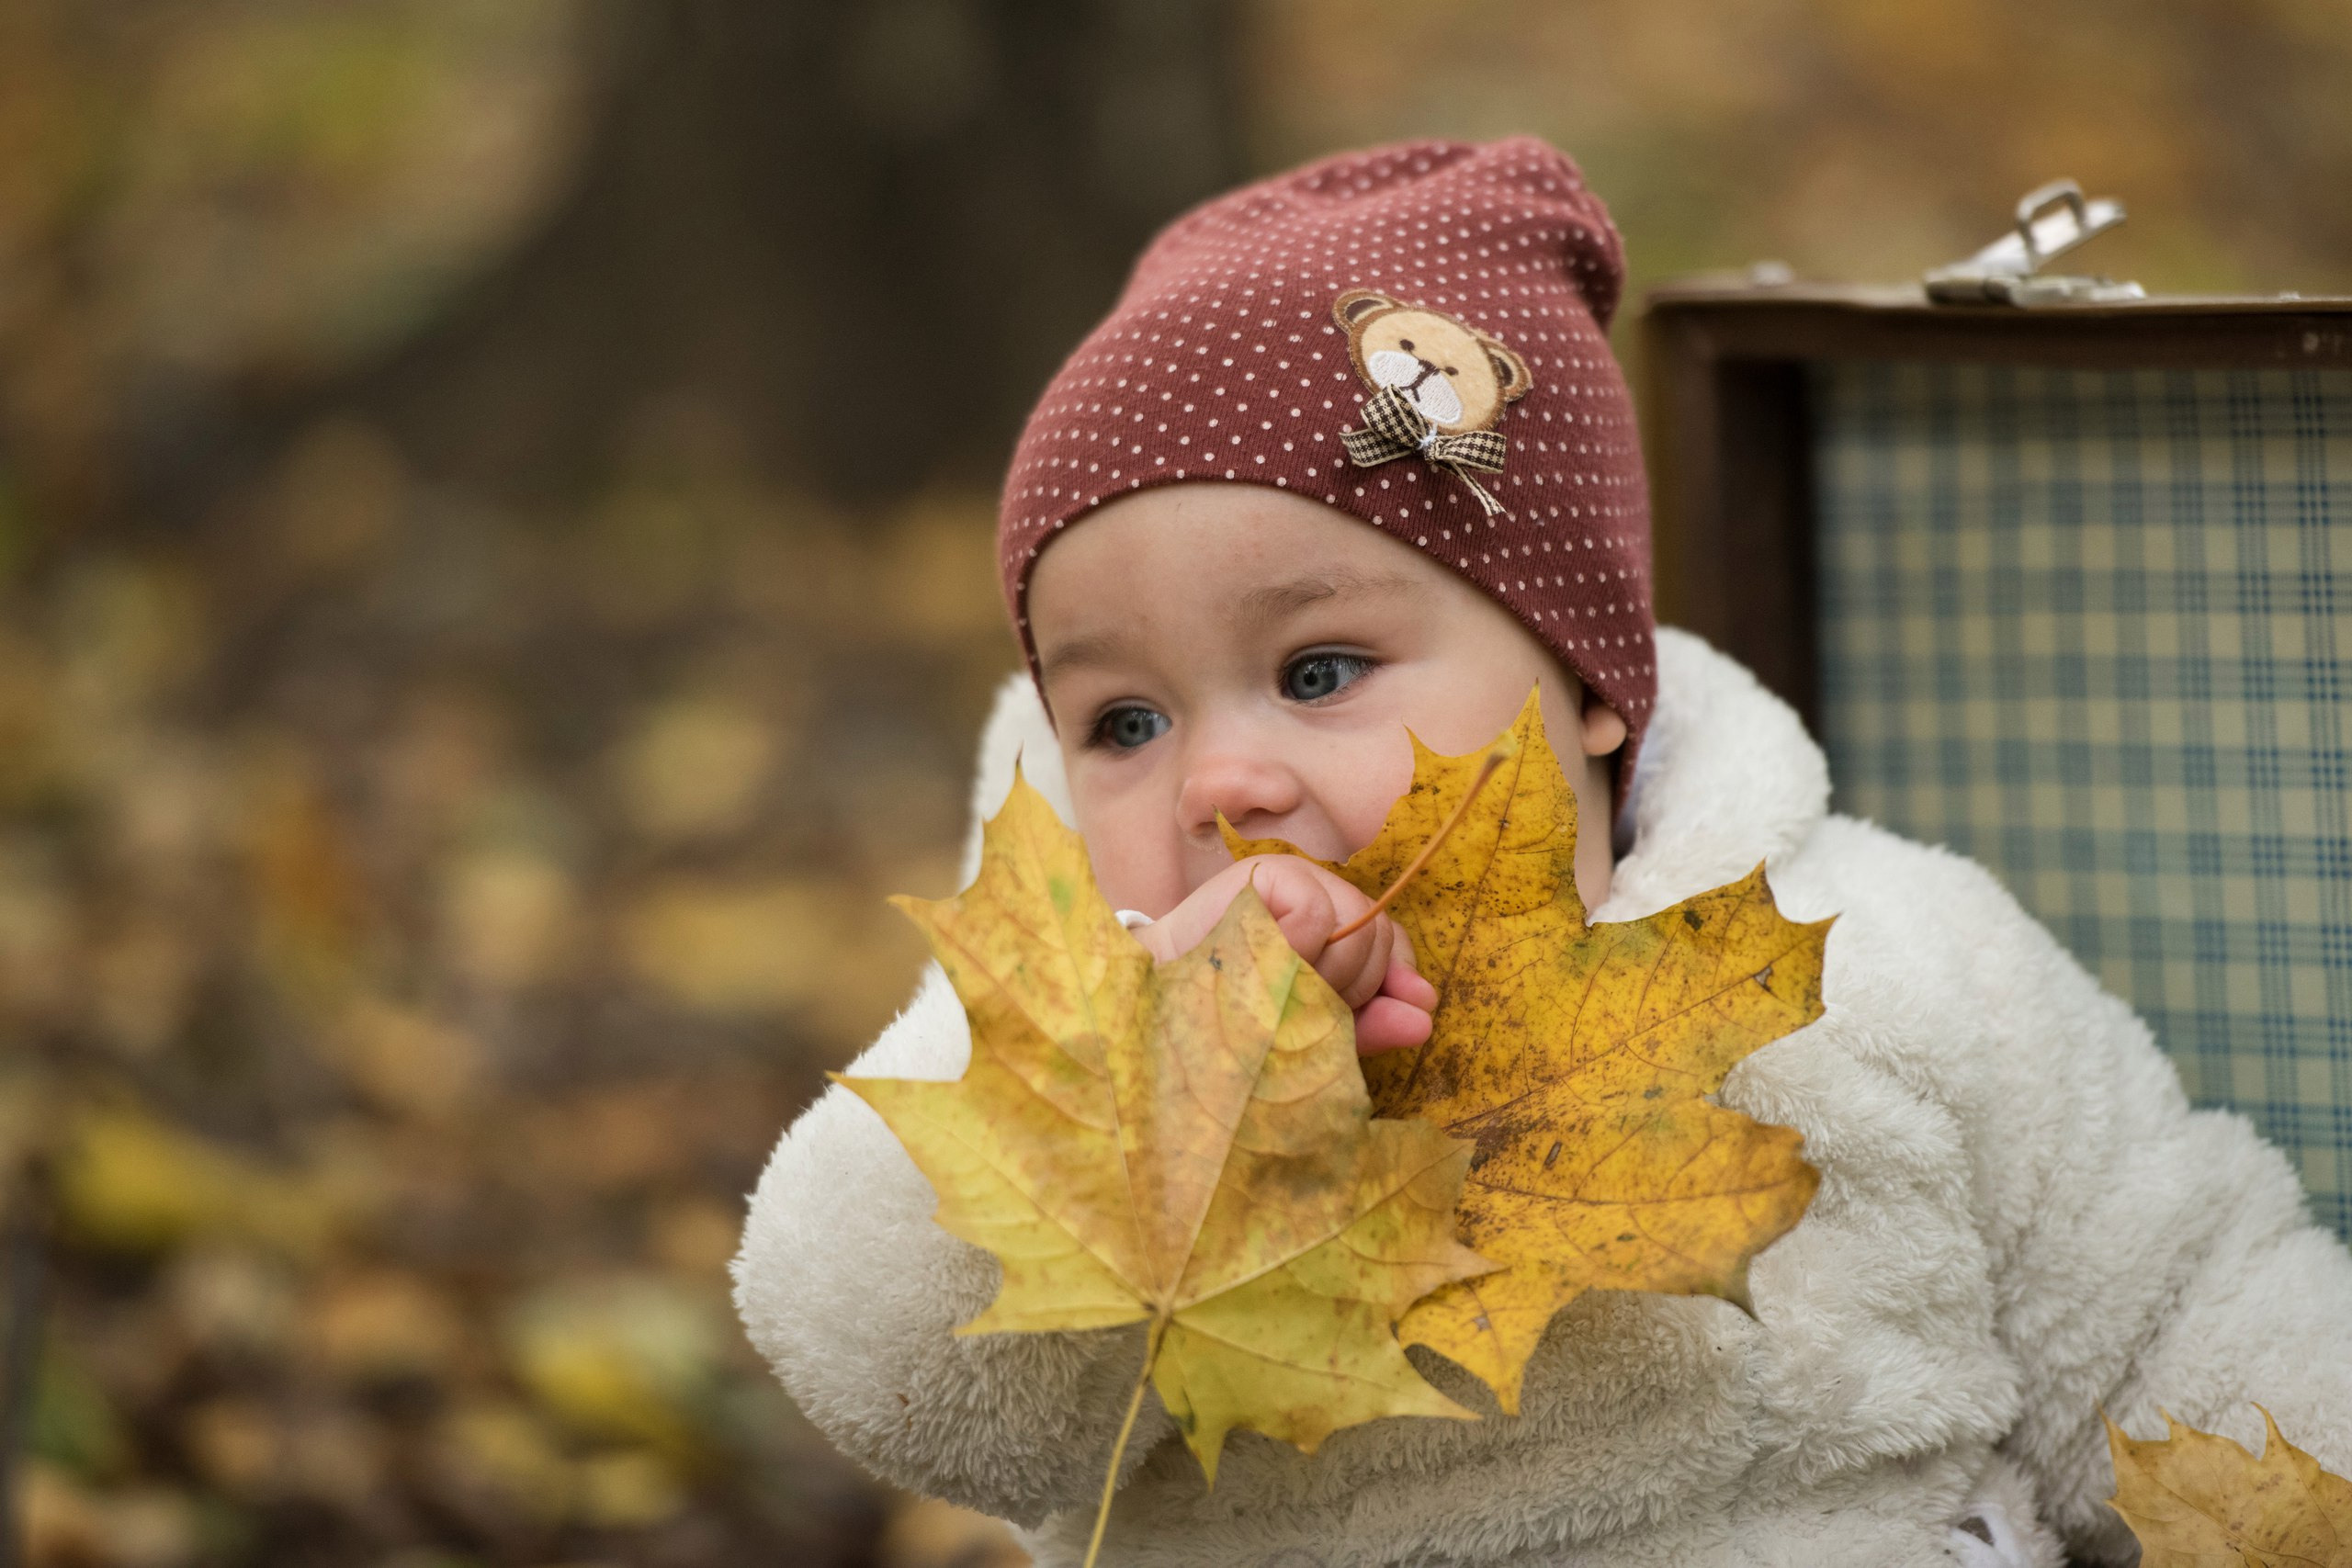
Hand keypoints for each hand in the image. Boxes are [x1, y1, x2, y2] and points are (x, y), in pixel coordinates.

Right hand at [1128, 855, 1436, 1053]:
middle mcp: (1319, 894)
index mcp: (1332, 927)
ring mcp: (1294, 879)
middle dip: (1350, 989)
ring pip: (1358, 927)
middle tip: (1293, 1006)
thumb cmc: (1231, 1025)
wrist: (1158, 1016)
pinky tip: (1258, 959)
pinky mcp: (1267, 873)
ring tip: (1270, 988)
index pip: (1393, 945)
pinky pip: (1318, 912)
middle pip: (1381, 939)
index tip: (1365, 1018)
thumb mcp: (1310, 1029)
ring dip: (1322, 975)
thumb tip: (1427, 1016)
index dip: (1391, 984)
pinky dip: (1296, 946)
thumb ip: (1367, 1023)